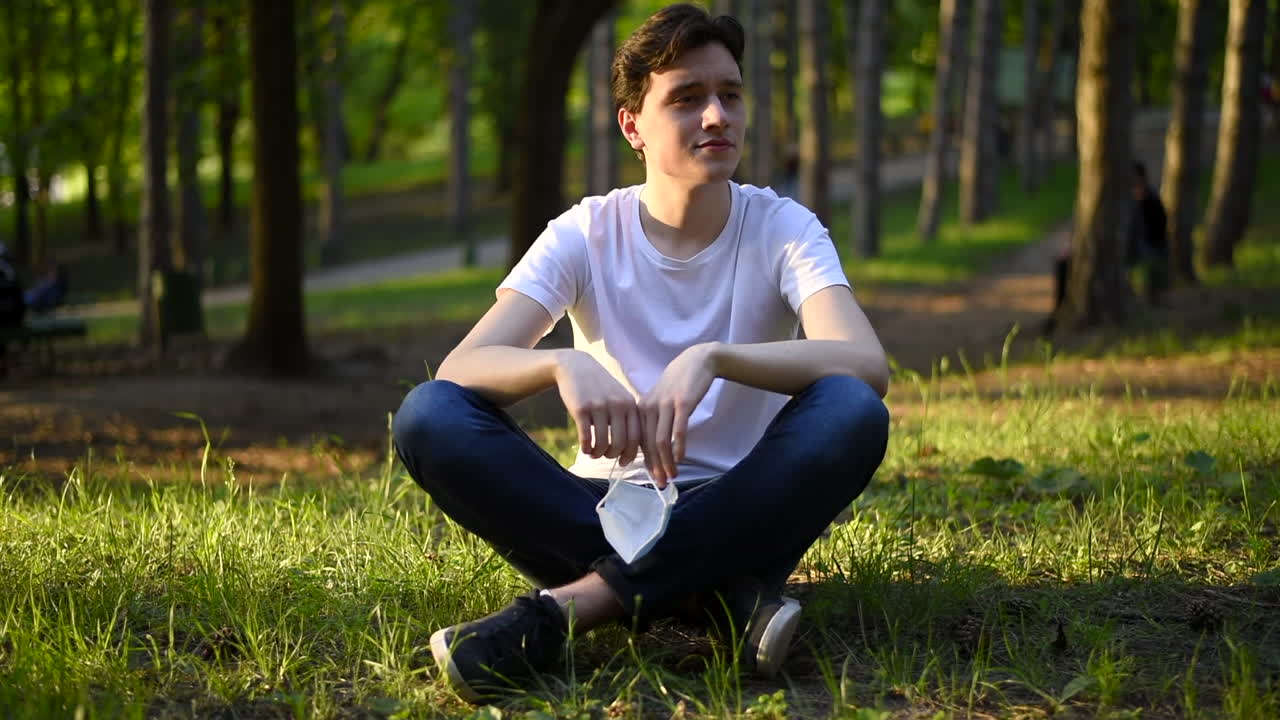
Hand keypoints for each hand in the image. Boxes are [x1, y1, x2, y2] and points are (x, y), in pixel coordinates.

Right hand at [554, 350, 641, 465]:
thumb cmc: (600, 388)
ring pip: (603, 443)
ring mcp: (599, 406)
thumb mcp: (620, 398)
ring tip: (594, 453)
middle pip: (621, 443)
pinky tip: (585, 448)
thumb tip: (632, 450)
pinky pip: (586, 437)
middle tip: (606, 456)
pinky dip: (586, 448)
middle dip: (613, 456)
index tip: (623, 462)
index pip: (636, 437)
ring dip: (598, 453)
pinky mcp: (581, 408)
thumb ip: (628, 418)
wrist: (576, 367)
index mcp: (630, 404)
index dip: (630, 454)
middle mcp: (617, 405)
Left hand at [640, 342, 719, 486]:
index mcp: (641, 408)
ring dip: (666, 461)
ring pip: (661, 440)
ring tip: (672, 475)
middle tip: (661, 483)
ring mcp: (666, 404)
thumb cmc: (678, 384)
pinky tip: (680, 458)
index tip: (652, 477)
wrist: (696, 361)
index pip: (639, 441)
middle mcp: (650, 407)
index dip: (645, 461)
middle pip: (649, 444)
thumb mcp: (660, 400)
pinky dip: (678, 447)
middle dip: (655, 466)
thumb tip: (652, 448)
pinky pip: (678, 430)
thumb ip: (653, 420)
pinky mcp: (682, 403)